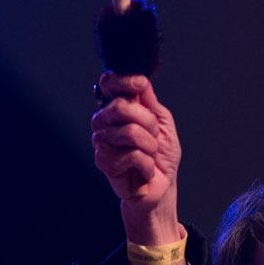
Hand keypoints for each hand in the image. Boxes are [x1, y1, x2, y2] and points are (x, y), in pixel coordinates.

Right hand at [91, 73, 181, 230]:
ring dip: (150, 146)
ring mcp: (101, 141)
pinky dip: (147, 164)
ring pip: (130, 132)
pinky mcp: (104, 162)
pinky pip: (132, 155)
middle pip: (120, 106)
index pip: (108, 84)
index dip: (123, 81)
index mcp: (117, 108)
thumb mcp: (162, 122)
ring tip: (149, 155)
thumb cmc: (161, 155)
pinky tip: (144, 169)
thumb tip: (139, 78)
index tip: (140, 85)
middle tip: (153, 136)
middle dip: (147, 122)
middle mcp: (104, 122)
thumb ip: (149, 100)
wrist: (162, 185)